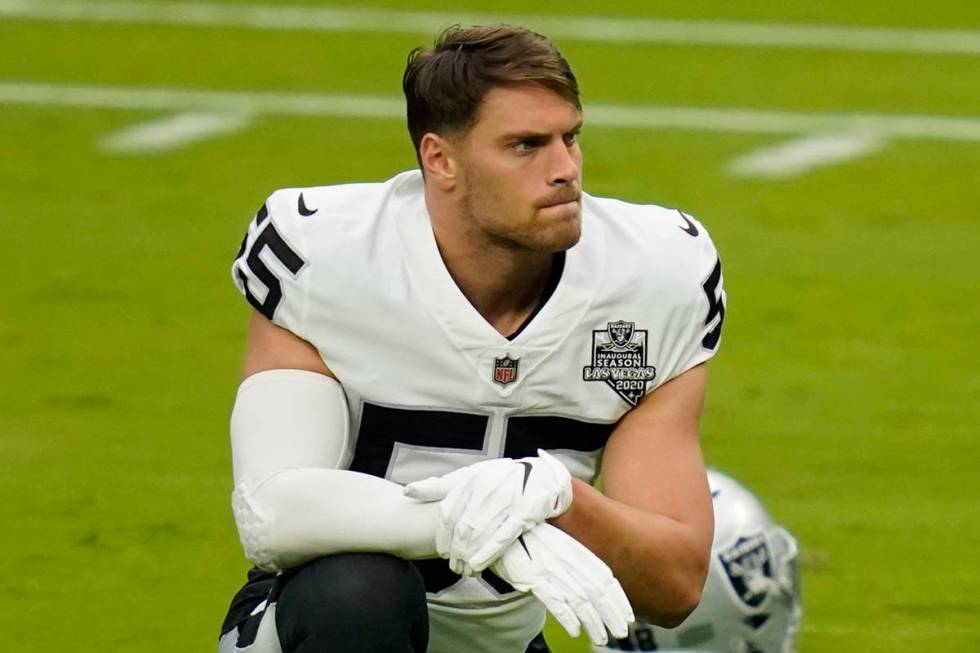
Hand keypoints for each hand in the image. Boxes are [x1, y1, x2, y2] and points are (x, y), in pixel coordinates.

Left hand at [404, 449, 572, 573]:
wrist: (542, 476)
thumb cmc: (499, 478)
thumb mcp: (469, 475)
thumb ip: (439, 486)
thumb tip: (406, 491)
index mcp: (470, 478)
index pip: (448, 512)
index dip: (442, 536)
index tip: (441, 552)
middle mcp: (486, 486)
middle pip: (462, 526)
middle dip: (455, 550)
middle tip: (453, 565)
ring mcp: (506, 498)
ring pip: (480, 533)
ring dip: (469, 555)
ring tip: (465, 569)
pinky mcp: (525, 511)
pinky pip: (502, 537)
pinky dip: (488, 553)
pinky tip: (478, 565)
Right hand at [491, 523, 633, 645]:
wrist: (497, 520)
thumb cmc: (524, 532)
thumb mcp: (550, 539)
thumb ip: (567, 556)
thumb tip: (587, 579)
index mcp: (572, 547)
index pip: (603, 574)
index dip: (618, 597)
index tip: (629, 614)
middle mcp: (565, 556)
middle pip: (596, 589)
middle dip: (612, 613)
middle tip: (621, 632)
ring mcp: (549, 566)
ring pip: (579, 597)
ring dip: (593, 621)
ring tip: (602, 638)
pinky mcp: (530, 575)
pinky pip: (553, 598)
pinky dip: (566, 615)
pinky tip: (575, 629)